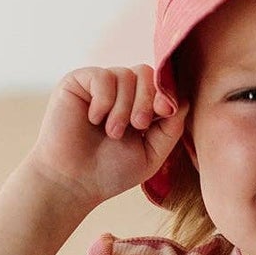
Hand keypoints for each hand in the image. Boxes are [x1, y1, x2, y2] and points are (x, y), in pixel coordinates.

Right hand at [28, 64, 188, 205]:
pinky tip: (94, 120)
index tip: (164, 112)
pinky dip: (103, 101)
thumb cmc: (111, 171)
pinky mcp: (78, 82)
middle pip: (147, 72)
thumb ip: (172, 126)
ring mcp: (99, 85)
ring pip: (127, 75)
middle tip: (137, 126)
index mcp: (140, 106)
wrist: (73, 182)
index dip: (167, 93)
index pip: (161, 84)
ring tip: (112, 132)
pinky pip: (103, 76)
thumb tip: (182, 98)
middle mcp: (120, 92)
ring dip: (123, 107)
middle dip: (147, 99)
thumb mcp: (153, 152)